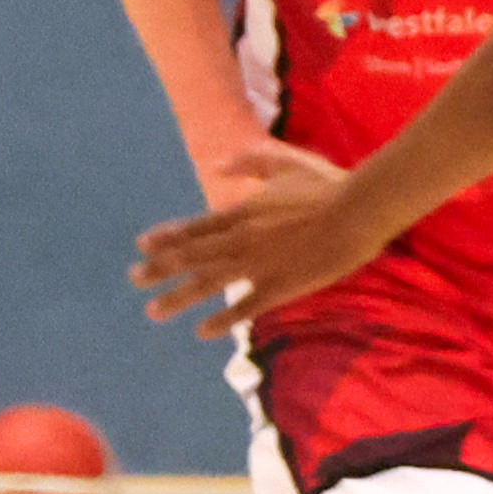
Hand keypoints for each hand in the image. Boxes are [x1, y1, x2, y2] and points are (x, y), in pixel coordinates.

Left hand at [131, 143, 394, 336]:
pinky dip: (222, 320)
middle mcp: (241, 240)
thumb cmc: (327, 185)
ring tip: (153, 311)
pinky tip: (202, 331)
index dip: (167, 237)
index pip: (195, 228)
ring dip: (178, 298)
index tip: (142, 246)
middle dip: (159, 269)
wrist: (358, 211)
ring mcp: (259, 265)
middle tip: (133, 279)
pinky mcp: (280, 287)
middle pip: (191, 257)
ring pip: (209, 284)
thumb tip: (217, 167)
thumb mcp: (285, 162)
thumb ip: (249, 163)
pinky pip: (245, 307)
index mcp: (242, 213)